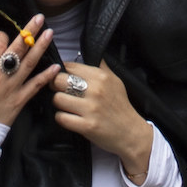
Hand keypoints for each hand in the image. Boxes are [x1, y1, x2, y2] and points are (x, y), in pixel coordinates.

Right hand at [0, 18, 59, 127]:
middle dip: (29, 31)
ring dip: (41, 46)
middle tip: (39, 17)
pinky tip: (56, 66)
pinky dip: (46, 76)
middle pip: (17, 48)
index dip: (1, 36)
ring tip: (50, 32)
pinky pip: (35, 86)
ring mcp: (11, 88)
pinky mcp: (19, 101)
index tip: (3, 34)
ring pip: (29, 62)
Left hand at [49, 60, 153, 181]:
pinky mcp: (86, 126)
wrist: (130, 132)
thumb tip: (86, 55)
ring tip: (66, 106)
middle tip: (61, 91)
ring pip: (57, 99)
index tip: (63, 78)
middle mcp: (96, 90)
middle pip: (59, 80)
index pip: (70, 66)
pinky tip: (69, 117)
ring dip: (59, 104)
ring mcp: (91, 108)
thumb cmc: (120, 106)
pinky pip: (61, 118)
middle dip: (56, 86)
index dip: (62, 71)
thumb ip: (101, 68)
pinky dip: (62, 118)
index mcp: (101, 76)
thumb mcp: (115, 81)